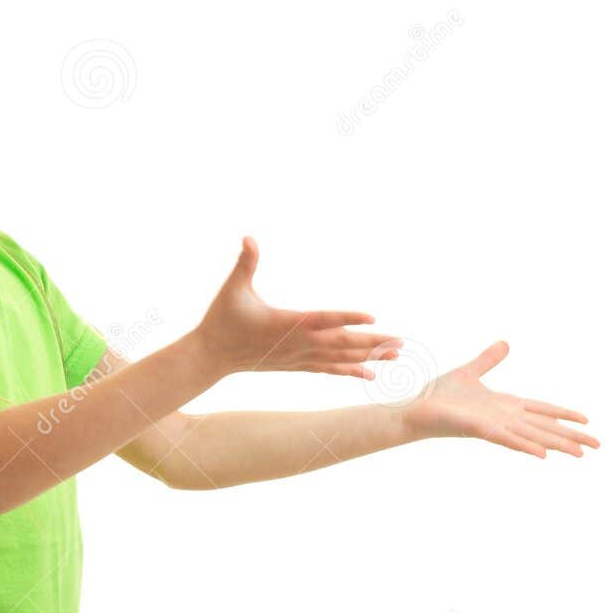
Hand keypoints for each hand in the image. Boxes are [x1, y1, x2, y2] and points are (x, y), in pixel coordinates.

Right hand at [196, 237, 400, 380]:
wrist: (211, 356)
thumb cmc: (222, 319)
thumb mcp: (231, 288)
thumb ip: (245, 263)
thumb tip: (248, 237)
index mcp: (286, 324)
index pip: (323, 319)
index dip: (348, 318)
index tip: (373, 317)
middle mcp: (298, 343)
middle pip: (342, 343)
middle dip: (372, 343)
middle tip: (401, 341)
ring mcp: (299, 357)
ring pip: (341, 358)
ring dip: (369, 356)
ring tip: (396, 354)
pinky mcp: (297, 364)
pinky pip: (330, 369)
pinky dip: (352, 371)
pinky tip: (372, 375)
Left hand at [400, 340, 598, 458]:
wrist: (415, 408)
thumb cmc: (440, 396)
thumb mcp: (469, 372)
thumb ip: (488, 360)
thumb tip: (505, 343)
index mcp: (505, 405)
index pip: (541, 410)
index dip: (563, 415)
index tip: (587, 421)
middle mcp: (504, 418)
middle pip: (544, 427)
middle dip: (571, 436)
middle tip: (598, 446)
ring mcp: (493, 426)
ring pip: (532, 435)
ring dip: (556, 443)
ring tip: (581, 454)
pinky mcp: (479, 430)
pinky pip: (506, 438)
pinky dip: (525, 445)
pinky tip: (543, 455)